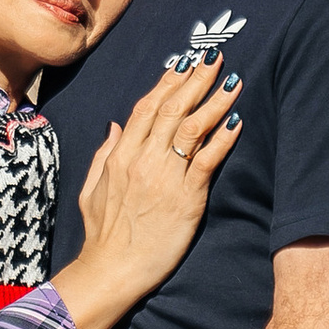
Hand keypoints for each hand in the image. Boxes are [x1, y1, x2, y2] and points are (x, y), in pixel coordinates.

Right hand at [49, 51, 240, 328]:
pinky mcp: (186, 199)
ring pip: (192, 128)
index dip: (166, 83)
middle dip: (195, 80)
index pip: (146, 108)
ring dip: (214, 101)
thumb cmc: (103, 234)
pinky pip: (207, 161)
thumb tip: (114, 125)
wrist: (113, 270)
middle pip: (172, 110)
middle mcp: (142, 160)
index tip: (183, 63)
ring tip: (232, 80)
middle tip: (214, 58)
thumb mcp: (92, 188)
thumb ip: (104, 154)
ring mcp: (165, 178)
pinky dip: (223, 139)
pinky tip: (236, 121)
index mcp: (120, 155)